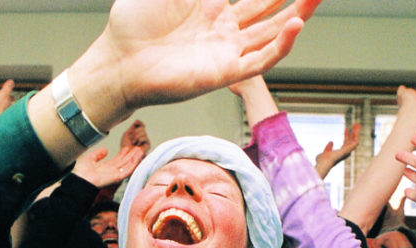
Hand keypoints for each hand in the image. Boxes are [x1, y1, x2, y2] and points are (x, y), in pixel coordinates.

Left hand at [73, 143, 145, 187]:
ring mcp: (115, 174)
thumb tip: (105, 150)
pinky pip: (128, 170)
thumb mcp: (89, 158)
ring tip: (140, 151)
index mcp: (104, 168)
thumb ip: (97, 154)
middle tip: (138, 148)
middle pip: (124, 162)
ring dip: (135, 158)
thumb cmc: (81, 173)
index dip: (122, 154)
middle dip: (131, 155)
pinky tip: (137, 157)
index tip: (127, 148)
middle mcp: (111, 171)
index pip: (116, 160)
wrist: (79, 180)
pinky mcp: (117, 177)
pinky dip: (133, 163)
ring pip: (128, 165)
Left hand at [75, 0, 319, 115]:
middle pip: (270, 6)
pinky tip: (295, 26)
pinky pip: (261, 60)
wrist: (118, 60)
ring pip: (273, 32)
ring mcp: (226, 49)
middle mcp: (223, 27)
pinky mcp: (224, 72)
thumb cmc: (132, 21)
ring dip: (297, 14)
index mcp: (210, 3)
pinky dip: (281, 45)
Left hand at [120, 119, 150, 154]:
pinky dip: (139, 140)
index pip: (139, 123)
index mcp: (137, 132)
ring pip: (143, 131)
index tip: (131, 132)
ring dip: (136, 137)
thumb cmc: (125, 145)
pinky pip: (144, 137)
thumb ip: (133, 126)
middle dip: (135, 133)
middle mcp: (143, 135)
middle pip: (142, 127)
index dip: (135, 126)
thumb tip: (138, 120)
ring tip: (134, 143)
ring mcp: (146, 140)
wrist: (125, 154)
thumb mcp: (127, 133)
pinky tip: (138, 145)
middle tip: (132, 140)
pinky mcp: (148, 145)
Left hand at [314, 123, 359, 177]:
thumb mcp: (325, 152)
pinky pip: (355, 142)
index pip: (346, 143)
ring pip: (355, 140)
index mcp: (341, 153)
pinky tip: (356, 129)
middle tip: (355, 124)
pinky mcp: (349, 150)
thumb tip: (331, 142)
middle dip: (354, 132)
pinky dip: (356, 135)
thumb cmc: (322, 161)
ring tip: (357, 124)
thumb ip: (328, 148)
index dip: (347, 135)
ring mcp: (348, 151)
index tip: (347, 128)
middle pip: (351, 141)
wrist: (323, 163)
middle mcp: (346, 153)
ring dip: (356, 132)